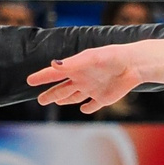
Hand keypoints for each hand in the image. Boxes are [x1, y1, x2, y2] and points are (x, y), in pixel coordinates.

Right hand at [29, 41, 148, 109]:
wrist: (133, 65)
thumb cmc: (111, 57)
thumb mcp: (90, 58)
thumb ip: (72, 63)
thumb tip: (54, 65)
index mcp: (76, 68)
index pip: (54, 74)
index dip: (42, 77)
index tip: (29, 80)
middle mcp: (82, 79)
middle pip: (62, 89)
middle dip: (51, 94)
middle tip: (40, 99)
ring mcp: (92, 89)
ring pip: (74, 97)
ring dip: (65, 100)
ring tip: (56, 101)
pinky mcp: (103, 98)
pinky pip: (93, 105)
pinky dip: (87, 107)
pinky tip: (83, 108)